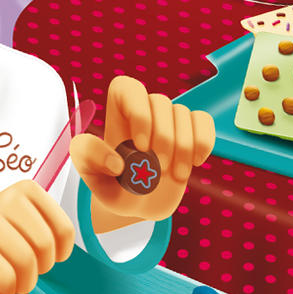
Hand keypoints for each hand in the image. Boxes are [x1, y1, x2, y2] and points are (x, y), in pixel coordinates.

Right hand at [0, 183, 76, 293]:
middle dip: (38, 270)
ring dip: (21, 285)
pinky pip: (7, 281)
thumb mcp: (16, 227)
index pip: (64, 228)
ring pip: (28, 266)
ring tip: (5, 283)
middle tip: (18, 272)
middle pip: (46, 248)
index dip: (59, 252)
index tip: (41, 257)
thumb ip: (43, 229)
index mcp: (22, 191)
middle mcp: (5, 200)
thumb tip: (71, 244)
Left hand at [74, 75, 215, 232]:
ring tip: (174, 175)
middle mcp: (144, 111)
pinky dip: (203, 142)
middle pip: (161, 101)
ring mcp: (169, 121)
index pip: (127, 88)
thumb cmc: (112, 186)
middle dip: (164, 137)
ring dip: (183, 148)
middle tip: (158, 168)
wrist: (136, 205)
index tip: (140, 145)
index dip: (138, 112)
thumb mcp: (90, 176)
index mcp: (117, 114)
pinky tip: (195, 163)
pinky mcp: (190, 132)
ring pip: (183, 113)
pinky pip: (203, 121)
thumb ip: (89, 158)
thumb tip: (117, 161)